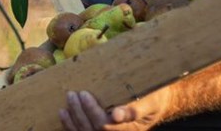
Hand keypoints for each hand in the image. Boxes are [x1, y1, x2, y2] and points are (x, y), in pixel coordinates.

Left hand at [60, 87, 174, 130]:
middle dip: (80, 112)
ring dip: (73, 118)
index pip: (105, 126)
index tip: (84, 95)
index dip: (92, 112)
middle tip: (72, 94)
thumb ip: (136, 108)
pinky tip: (63, 114)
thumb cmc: (154, 97)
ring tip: (68, 100)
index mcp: (130, 129)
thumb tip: (117, 115)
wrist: (156, 101)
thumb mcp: (151, 100)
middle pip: (93, 130)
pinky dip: (70, 125)